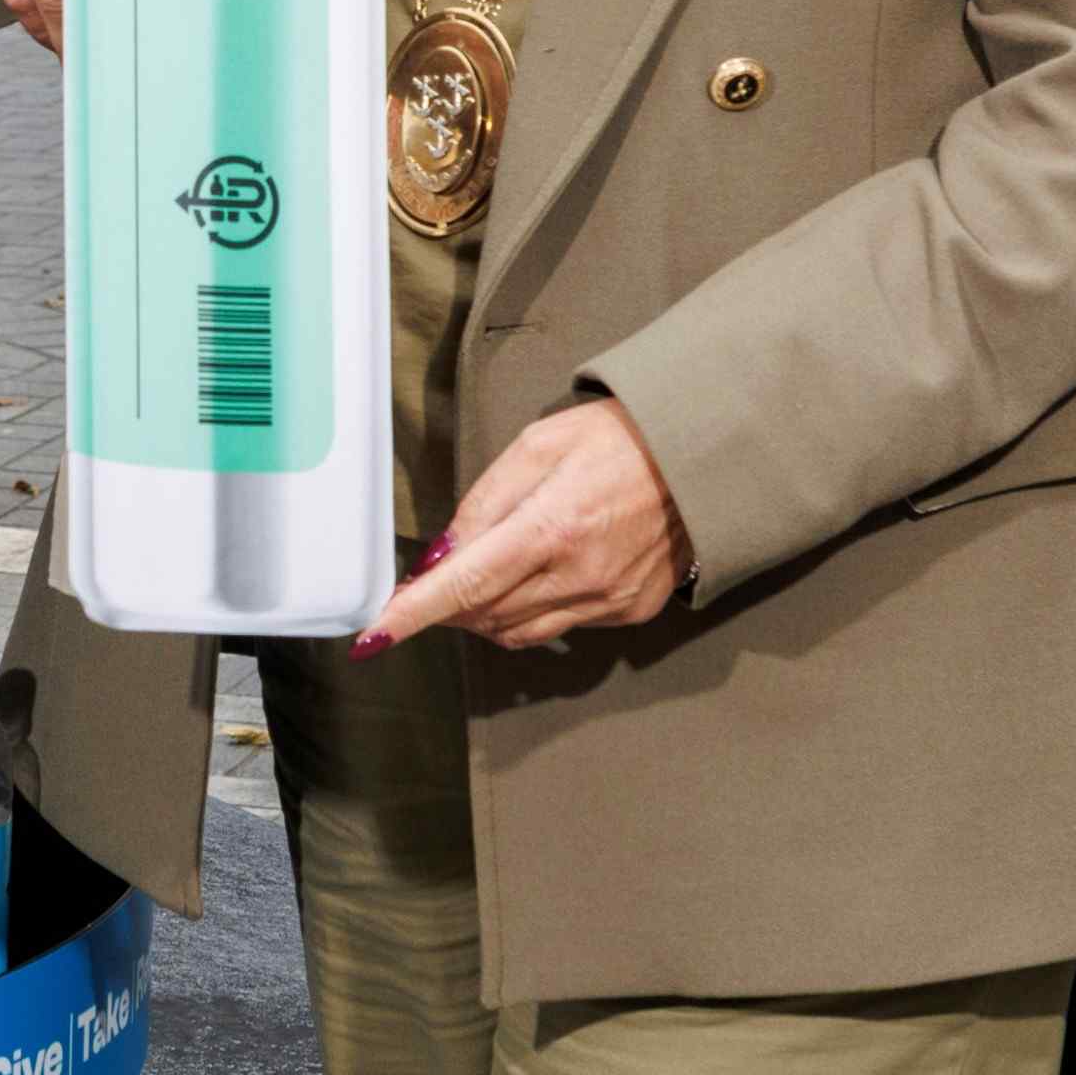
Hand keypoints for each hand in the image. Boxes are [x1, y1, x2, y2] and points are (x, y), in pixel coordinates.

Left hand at [360, 398, 687, 651]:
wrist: (701, 457)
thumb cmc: (615, 440)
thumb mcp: (538, 446)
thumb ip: (484, 501)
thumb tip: (442, 554)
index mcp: (551, 526)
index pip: (464, 584)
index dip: (414, 614)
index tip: (375, 634)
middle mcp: (580, 574)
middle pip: (483, 614)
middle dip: (447, 602)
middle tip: (439, 576)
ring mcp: (608, 599)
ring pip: (516, 630)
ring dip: (484, 612)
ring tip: (488, 573)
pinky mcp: (630, 611)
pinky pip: (560, 626)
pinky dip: (532, 610)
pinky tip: (542, 574)